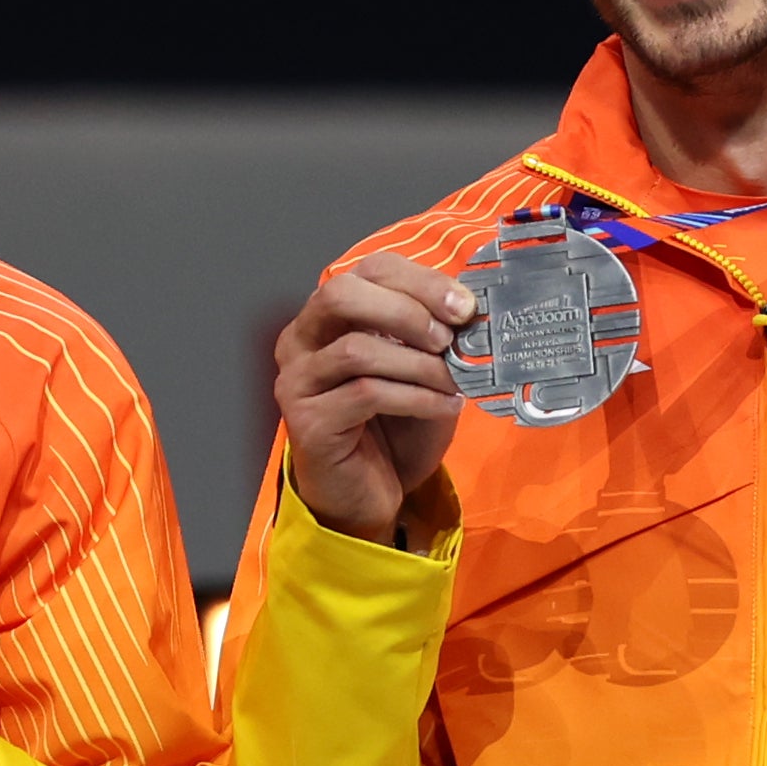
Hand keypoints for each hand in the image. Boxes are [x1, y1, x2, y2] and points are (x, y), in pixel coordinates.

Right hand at [274, 253, 474, 545]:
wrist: (367, 495)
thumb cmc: (392, 428)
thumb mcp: (419, 370)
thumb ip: (432, 336)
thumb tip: (469, 309)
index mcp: (327, 315)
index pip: (369, 270)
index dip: (420, 281)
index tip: (464, 306)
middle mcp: (300, 340)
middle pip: (341, 294)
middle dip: (406, 311)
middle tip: (448, 338)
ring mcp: (296, 380)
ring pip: (357, 349)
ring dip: (418, 364)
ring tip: (453, 382)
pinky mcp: (306, 421)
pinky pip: (366, 394)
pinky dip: (416, 397)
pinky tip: (444, 407)